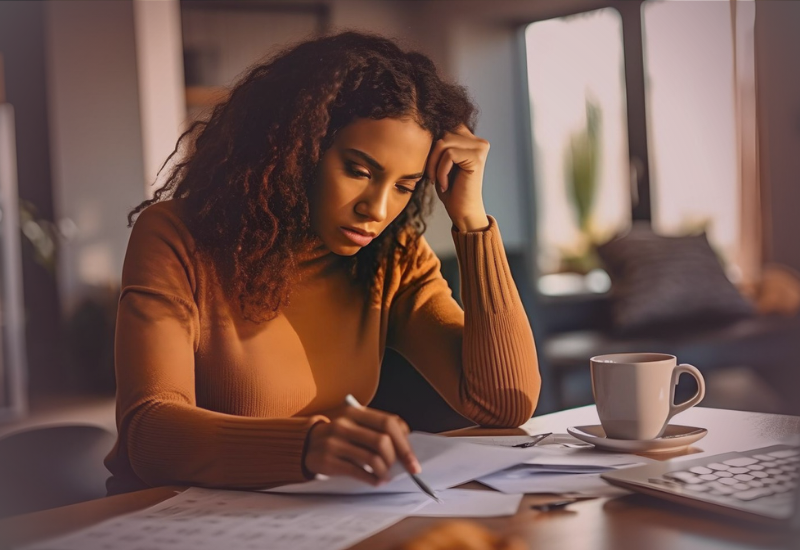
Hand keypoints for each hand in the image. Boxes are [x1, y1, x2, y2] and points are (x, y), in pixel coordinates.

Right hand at [303, 405, 420, 485]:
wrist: (305, 444)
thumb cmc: (339, 436)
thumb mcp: (356, 424)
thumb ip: (377, 429)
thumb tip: (406, 448)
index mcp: (356, 412)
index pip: (389, 423)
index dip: (405, 444)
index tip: (413, 462)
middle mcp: (345, 424)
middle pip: (382, 441)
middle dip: (397, 459)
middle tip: (400, 470)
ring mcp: (335, 441)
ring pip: (372, 458)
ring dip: (384, 471)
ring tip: (385, 476)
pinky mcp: (328, 460)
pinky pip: (357, 471)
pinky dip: (371, 479)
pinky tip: (375, 481)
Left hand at [426, 125, 490, 231]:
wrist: (462, 212)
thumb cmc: (450, 189)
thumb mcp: (440, 162)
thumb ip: (439, 144)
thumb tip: (424, 125)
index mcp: (471, 139)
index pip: (445, 126)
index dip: (432, 143)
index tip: (429, 165)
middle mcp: (478, 141)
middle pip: (443, 132)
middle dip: (431, 154)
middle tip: (431, 175)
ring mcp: (480, 148)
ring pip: (443, 142)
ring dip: (434, 163)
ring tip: (435, 180)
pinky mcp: (477, 157)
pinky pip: (449, 155)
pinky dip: (441, 171)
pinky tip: (444, 185)